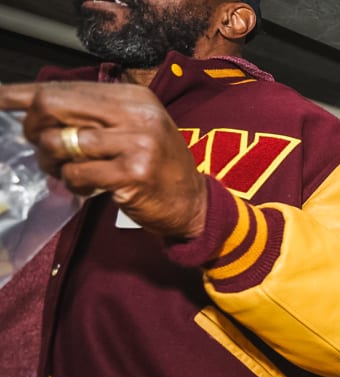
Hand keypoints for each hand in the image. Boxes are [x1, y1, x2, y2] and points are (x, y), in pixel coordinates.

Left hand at [0, 82, 207, 237]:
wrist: (194, 204)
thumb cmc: (157, 167)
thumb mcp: (132, 129)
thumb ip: (93, 116)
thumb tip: (35, 107)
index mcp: (134, 97)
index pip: (65, 88)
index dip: (25, 94)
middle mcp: (137, 114)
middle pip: (54, 108)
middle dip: (35, 129)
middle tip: (41, 147)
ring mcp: (137, 143)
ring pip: (60, 143)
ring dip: (52, 162)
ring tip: (66, 171)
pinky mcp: (133, 174)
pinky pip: (76, 173)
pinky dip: (72, 183)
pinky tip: (86, 186)